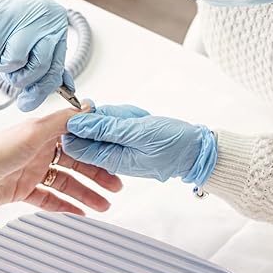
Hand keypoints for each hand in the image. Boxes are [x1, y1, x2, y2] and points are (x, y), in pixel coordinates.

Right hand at [0, 0, 71, 111]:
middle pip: (38, 68)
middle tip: (12, 77)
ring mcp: (22, 17)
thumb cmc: (12, 9)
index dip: (42, 89)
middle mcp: (44, 20)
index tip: (30, 101)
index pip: (56, 67)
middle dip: (22, 80)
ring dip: (3, 66)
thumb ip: (48, 58)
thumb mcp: (37, 32)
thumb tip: (63, 88)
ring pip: (15, 62)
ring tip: (0, 53)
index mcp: (57, 25)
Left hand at [0, 107, 121, 227]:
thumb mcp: (33, 132)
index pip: (77, 138)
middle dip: (97, 175)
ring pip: (67, 182)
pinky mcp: (23, 190)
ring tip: (103, 205)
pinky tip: (80, 213)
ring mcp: (31, 171)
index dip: (97, 148)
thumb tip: (86, 106)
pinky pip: (51, 198)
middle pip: (76, 163)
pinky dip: (66, 205)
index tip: (114, 156)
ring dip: (86, 193)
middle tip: (115, 186)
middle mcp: (38, 150)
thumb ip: (63, 121)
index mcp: (41, 132)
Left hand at [63, 105, 217, 184]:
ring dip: (119, 115)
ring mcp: (119, 148)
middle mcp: (111, 156)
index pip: (76, 145)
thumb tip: (76, 123)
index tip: (94, 112)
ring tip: (138, 119)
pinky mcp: (127, 140)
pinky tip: (140, 120)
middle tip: (127, 117)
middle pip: (88, 131)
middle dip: (105, 117)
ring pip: (103, 123)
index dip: (79, 124)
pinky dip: (127, 117)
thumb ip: (105, 128)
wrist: (197, 151)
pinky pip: (117, 123)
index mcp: (111, 160)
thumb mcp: (137, 133)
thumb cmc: (174, 146)